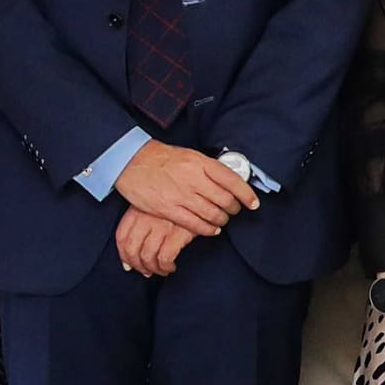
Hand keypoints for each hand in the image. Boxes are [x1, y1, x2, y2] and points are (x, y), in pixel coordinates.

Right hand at [113, 140, 259, 239]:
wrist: (131, 161)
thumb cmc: (162, 158)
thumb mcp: (189, 156)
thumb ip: (208, 169)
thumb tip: (228, 182)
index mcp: (200, 163)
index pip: (232, 180)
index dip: (246, 194)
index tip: (253, 203)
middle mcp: (193, 178)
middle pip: (224, 200)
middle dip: (233, 209)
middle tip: (234, 211)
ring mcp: (180, 195)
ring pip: (212, 214)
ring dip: (221, 220)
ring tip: (222, 220)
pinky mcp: (168, 209)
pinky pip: (194, 224)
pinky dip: (207, 229)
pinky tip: (210, 229)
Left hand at [114, 207, 193, 276]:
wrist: (204, 195)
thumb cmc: (179, 201)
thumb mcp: (155, 203)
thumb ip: (141, 219)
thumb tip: (132, 250)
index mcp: (138, 208)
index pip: (121, 236)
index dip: (123, 255)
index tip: (128, 264)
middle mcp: (146, 217)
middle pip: (131, 249)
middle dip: (137, 265)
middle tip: (145, 271)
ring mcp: (161, 225)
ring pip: (147, 256)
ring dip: (153, 269)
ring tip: (161, 270)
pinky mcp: (178, 233)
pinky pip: (164, 258)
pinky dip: (165, 267)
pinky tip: (171, 267)